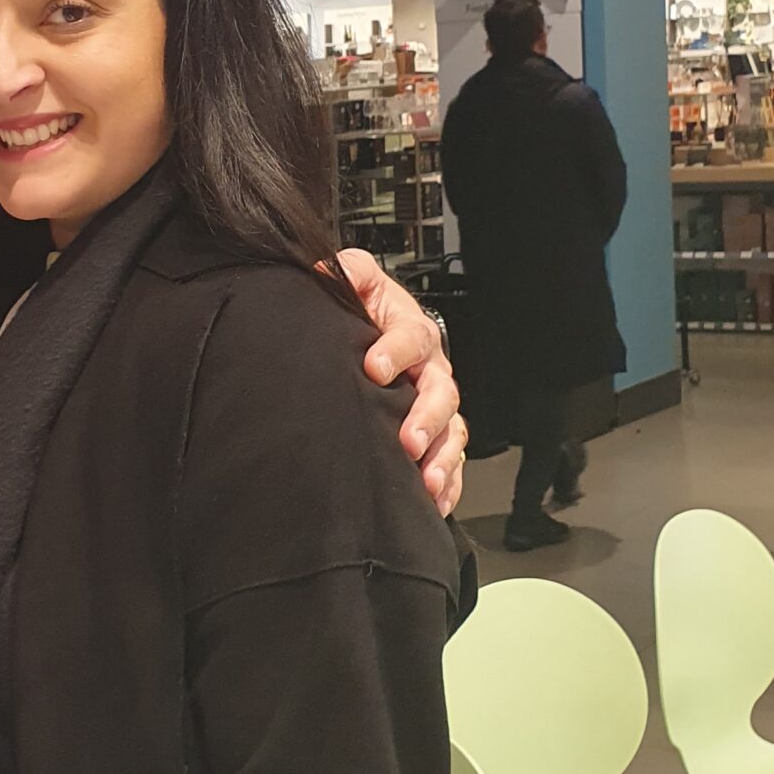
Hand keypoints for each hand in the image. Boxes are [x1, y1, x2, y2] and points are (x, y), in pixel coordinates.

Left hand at [338, 248, 465, 514]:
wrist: (374, 332)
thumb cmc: (366, 311)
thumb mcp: (356, 280)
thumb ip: (345, 272)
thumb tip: (322, 271)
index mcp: (411, 332)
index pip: (411, 338)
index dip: (395, 351)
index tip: (373, 366)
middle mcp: (431, 370)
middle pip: (441, 393)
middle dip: (425, 418)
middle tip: (408, 440)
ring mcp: (435, 404)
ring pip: (451, 431)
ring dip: (441, 458)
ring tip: (426, 480)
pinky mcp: (435, 435)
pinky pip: (450, 460)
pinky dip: (447, 483)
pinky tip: (434, 502)